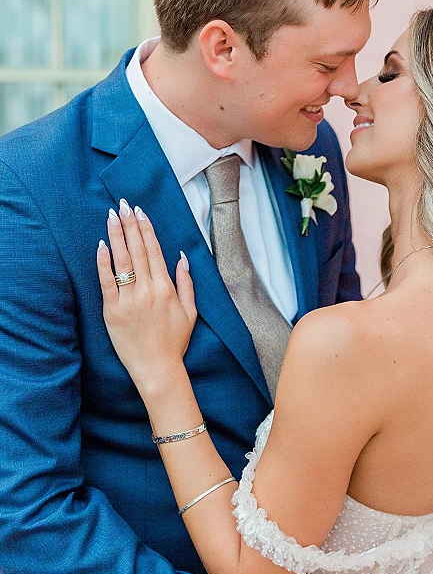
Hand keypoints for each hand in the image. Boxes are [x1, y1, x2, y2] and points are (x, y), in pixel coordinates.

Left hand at [96, 200, 196, 385]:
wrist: (158, 369)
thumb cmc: (174, 342)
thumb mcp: (190, 312)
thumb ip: (186, 283)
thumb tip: (182, 257)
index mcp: (166, 288)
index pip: (154, 250)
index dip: (146, 229)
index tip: (140, 211)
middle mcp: (148, 290)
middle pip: (137, 250)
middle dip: (129, 225)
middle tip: (123, 204)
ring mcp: (129, 300)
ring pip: (121, 261)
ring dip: (116, 236)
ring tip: (111, 216)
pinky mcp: (113, 311)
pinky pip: (106, 282)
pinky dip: (103, 263)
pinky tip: (101, 245)